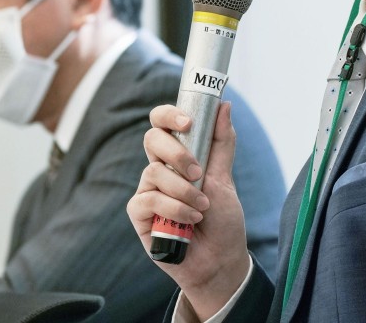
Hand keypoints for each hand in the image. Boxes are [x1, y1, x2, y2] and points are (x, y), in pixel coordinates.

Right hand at [127, 101, 250, 320]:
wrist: (220, 261)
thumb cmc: (223, 220)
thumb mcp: (226, 178)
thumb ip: (222, 143)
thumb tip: (224, 105)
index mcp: (177, 156)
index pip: (161, 123)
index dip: (169, 115)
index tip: (188, 122)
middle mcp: (158, 169)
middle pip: (151, 139)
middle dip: (177, 153)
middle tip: (198, 172)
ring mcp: (147, 191)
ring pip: (154, 172)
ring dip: (183, 190)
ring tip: (202, 209)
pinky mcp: (139, 214)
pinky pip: (149, 200)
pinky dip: (174, 209)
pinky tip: (189, 222)